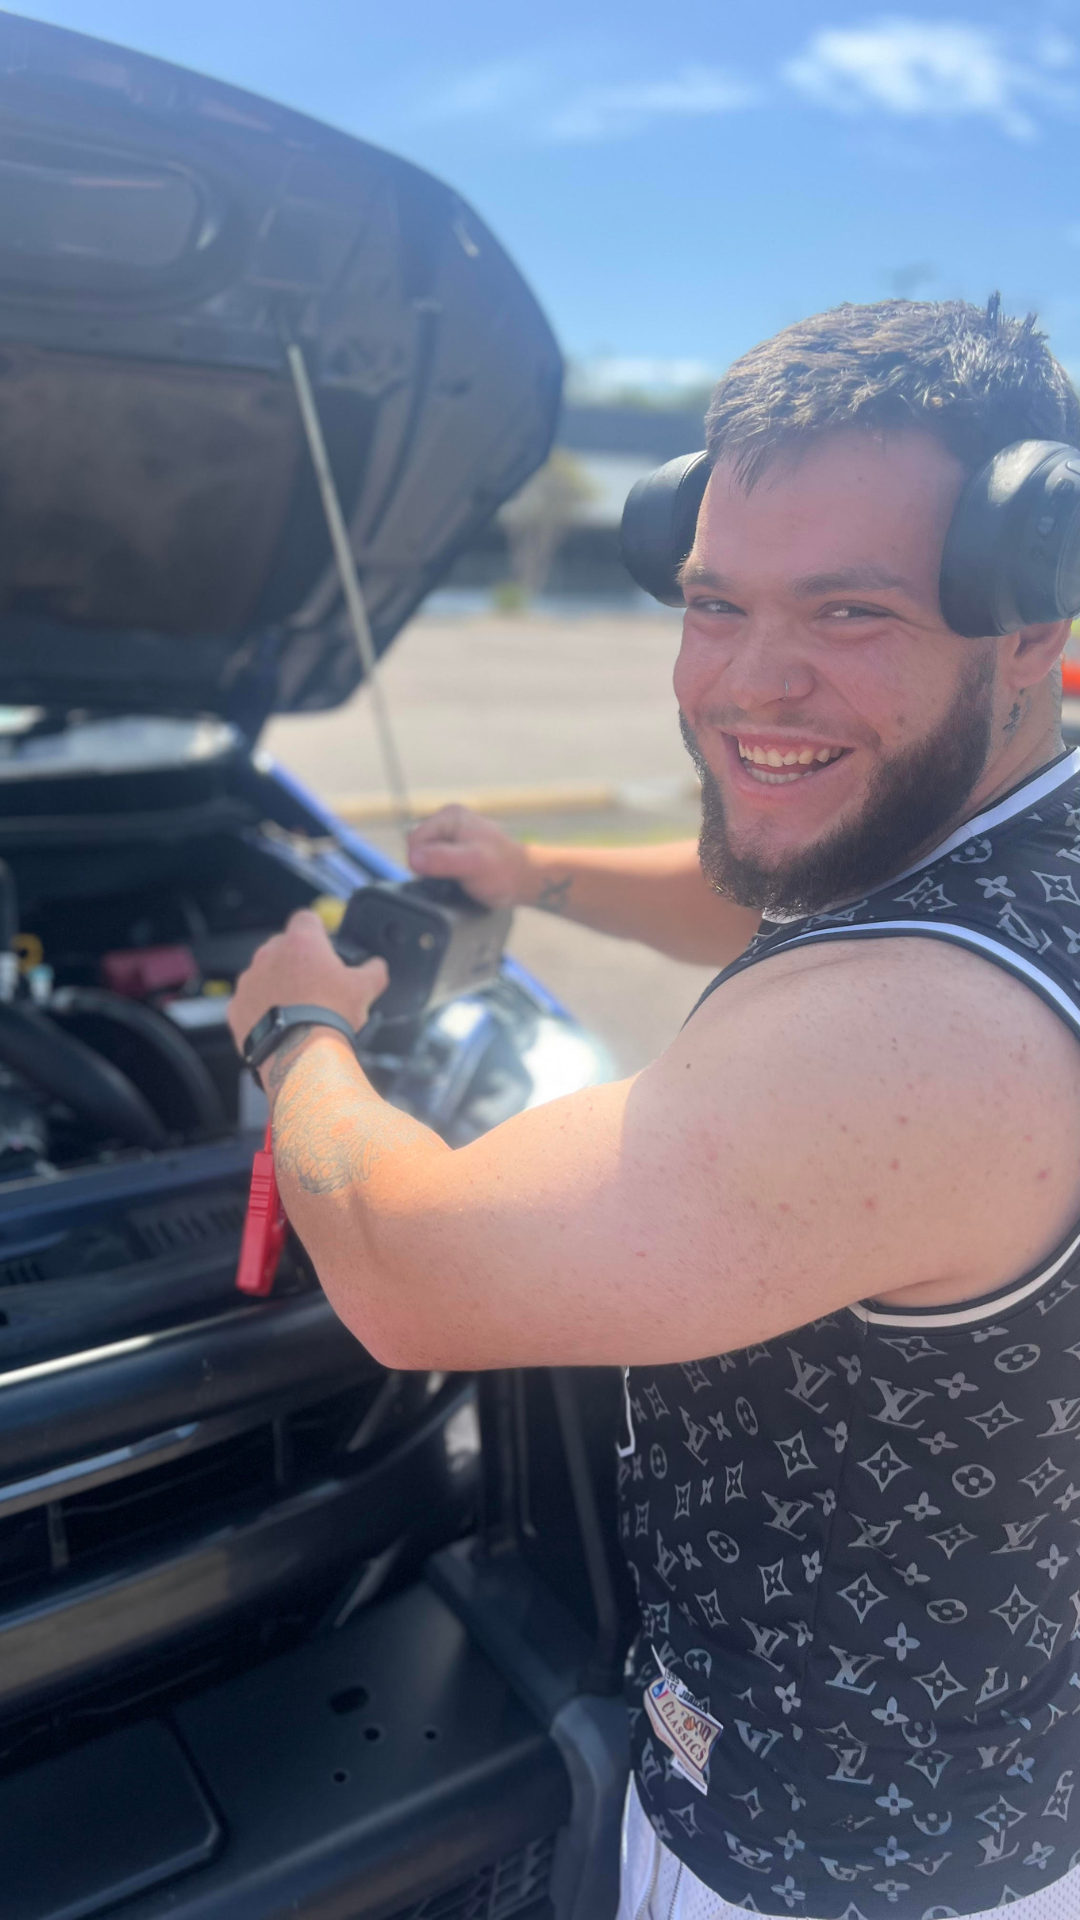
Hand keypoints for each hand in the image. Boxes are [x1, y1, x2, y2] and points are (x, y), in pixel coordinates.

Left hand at [228, 910, 388, 1056]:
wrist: (301, 1054)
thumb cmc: (332, 1016)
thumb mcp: (366, 989)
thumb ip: (373, 970)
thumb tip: (376, 967)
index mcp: (300, 942)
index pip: (306, 919)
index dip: (317, 933)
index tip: (325, 949)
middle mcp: (269, 955)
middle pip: (283, 947)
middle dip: (296, 962)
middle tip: (315, 986)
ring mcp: (248, 981)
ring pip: (264, 975)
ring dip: (277, 986)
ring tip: (296, 1010)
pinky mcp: (235, 1008)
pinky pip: (249, 1002)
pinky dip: (261, 1010)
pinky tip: (279, 1025)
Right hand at [407, 805, 529, 908]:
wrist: (523, 880)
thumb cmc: (503, 871)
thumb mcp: (472, 864)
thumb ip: (442, 859)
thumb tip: (414, 858)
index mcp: (450, 815)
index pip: (414, 839)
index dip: (423, 861)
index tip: (447, 871)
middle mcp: (448, 821)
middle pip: (417, 848)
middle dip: (431, 866)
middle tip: (458, 874)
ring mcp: (450, 835)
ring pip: (424, 858)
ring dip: (437, 871)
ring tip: (461, 875)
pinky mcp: (452, 849)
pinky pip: (433, 863)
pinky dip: (442, 874)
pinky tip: (459, 876)